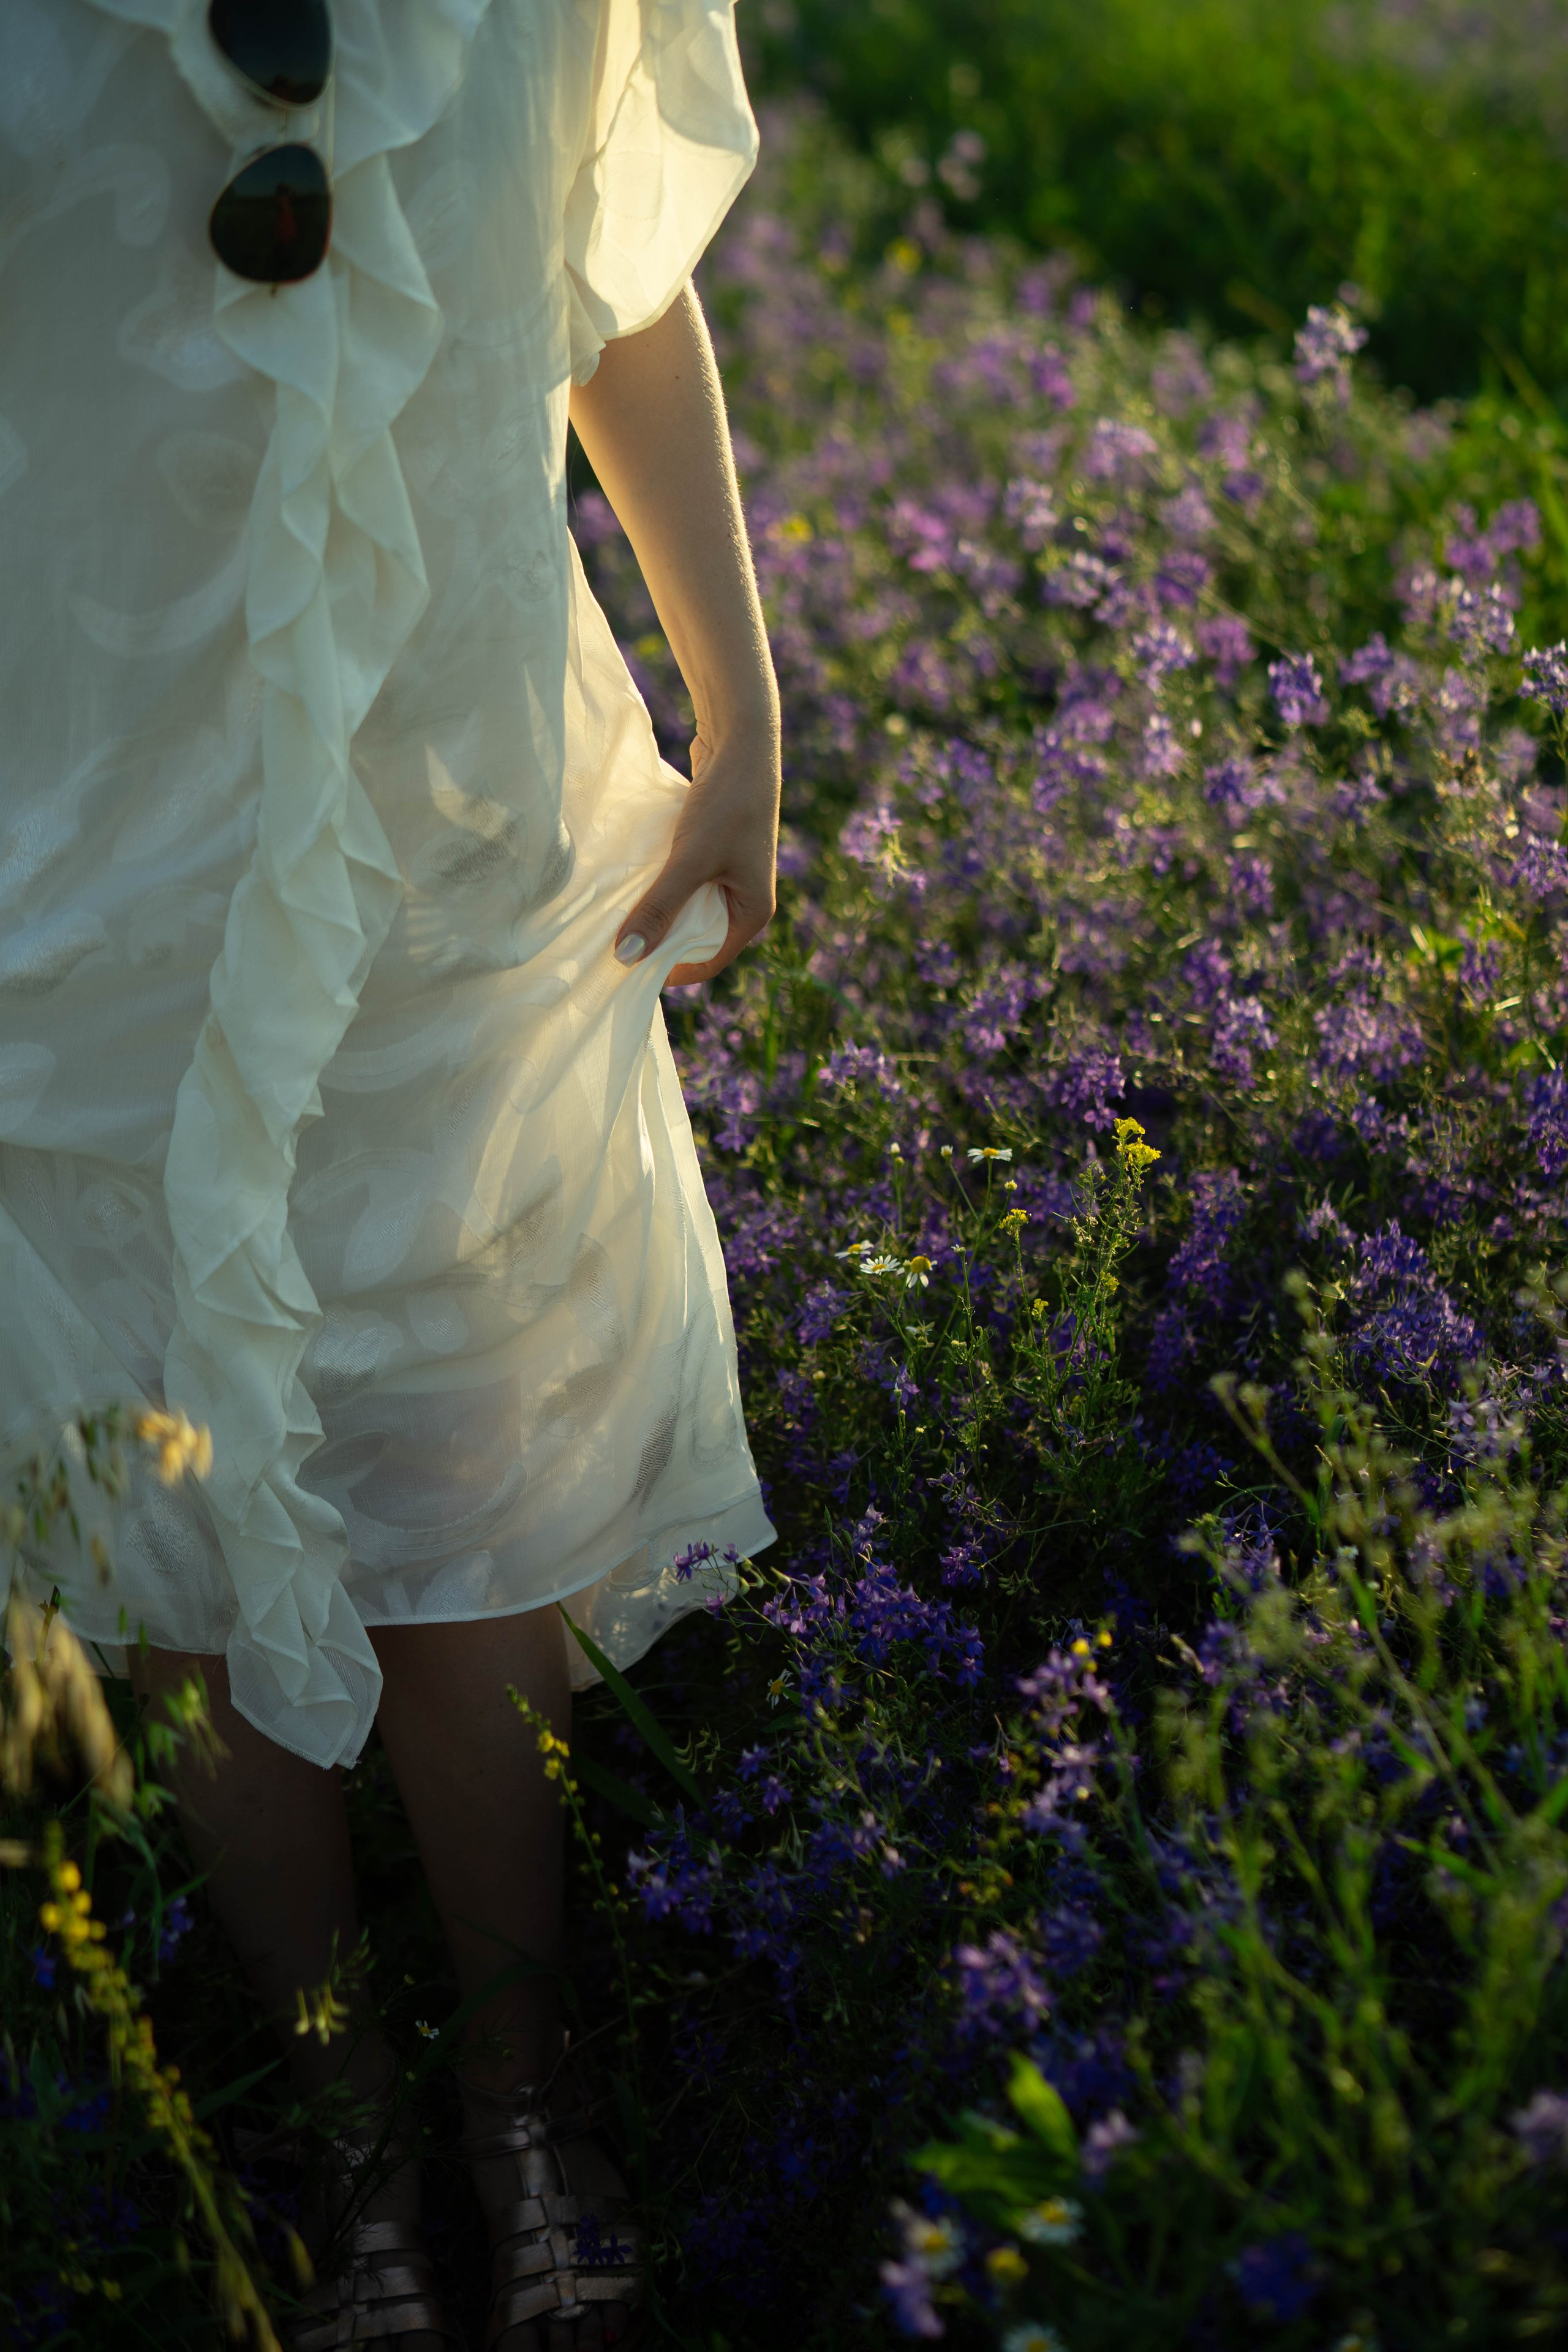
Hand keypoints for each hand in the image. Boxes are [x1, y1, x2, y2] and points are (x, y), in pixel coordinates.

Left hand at [614, 716, 779, 986]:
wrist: (741, 741)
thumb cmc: (727, 804)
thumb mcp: (689, 861)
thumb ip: (659, 908)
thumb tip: (626, 957)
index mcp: (752, 913)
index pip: (708, 961)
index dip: (670, 969)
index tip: (628, 967)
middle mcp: (744, 898)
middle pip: (695, 936)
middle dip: (659, 939)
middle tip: (615, 940)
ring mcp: (729, 873)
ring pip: (685, 906)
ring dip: (656, 909)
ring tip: (619, 911)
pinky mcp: (712, 850)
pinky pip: (682, 880)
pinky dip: (659, 882)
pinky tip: (631, 878)